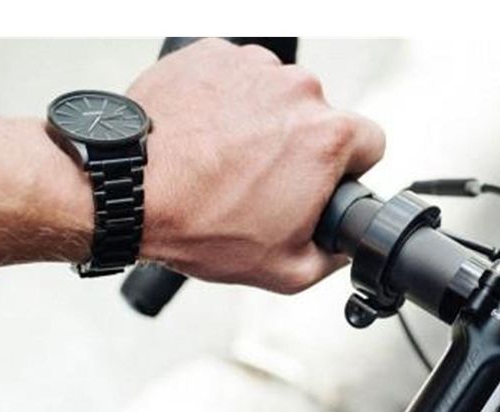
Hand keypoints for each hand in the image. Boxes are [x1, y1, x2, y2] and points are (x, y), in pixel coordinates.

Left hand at [128, 39, 384, 292]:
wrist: (128, 191)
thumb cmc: (199, 223)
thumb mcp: (286, 270)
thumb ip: (332, 257)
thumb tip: (342, 247)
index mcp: (327, 136)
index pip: (371, 142)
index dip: (350, 168)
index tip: (322, 182)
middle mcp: (297, 90)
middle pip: (321, 116)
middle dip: (300, 147)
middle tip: (262, 182)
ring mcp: (252, 67)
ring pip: (277, 95)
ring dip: (263, 122)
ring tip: (226, 160)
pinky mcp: (211, 54)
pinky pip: (235, 78)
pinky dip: (226, 102)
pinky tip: (205, 136)